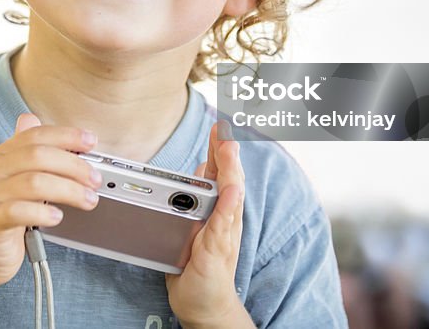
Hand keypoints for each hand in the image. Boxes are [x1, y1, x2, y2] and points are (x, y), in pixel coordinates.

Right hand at [0, 113, 101, 290]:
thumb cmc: (5, 213)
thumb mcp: (19, 179)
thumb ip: (34, 154)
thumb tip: (55, 129)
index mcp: (2, 155)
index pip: (36, 135)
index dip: (66, 136)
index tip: (91, 142)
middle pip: (37, 155)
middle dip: (73, 165)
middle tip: (95, 179)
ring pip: (33, 182)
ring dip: (68, 190)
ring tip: (87, 200)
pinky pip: (19, 211)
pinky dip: (43, 212)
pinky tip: (58, 217)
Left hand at [165, 121, 249, 327]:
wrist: (205, 304)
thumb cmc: (199, 265)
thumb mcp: (196, 224)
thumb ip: (201, 197)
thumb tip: (203, 168)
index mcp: (220, 209)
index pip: (221, 172)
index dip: (220, 147)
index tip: (220, 124)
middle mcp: (226, 218)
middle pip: (229, 177)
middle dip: (226, 151)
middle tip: (224, 127)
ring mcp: (224, 233)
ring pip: (229, 196)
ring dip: (230, 171)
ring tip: (228, 147)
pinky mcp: (217, 250)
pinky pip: (223, 225)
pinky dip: (228, 206)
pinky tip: (231, 191)